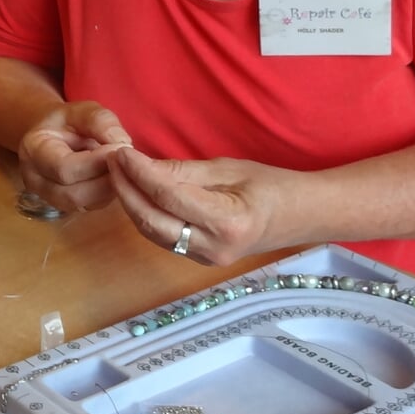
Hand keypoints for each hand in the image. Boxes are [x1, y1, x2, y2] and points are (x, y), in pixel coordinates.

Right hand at [15, 101, 131, 213]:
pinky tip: (116, 175)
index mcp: (34, 150)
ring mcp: (49, 197)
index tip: (120, 147)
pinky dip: (109, 193)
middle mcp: (35, 180)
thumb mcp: (81, 110)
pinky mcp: (67, 207)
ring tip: (122, 166)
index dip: (96, 161)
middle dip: (106, 178)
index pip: (63, 168)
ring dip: (110, 188)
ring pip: (85, 204)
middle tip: (126, 160)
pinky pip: (92, 207)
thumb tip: (122, 143)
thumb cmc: (67, 121)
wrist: (52, 134)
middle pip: (74, 194)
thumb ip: (100, 121)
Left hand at [105, 147, 293, 265]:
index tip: (121, 151)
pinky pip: (162, 238)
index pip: (168, 196)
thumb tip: (143, 165)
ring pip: (152, 233)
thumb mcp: (229, 169)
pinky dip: (145, 216)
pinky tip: (136, 194)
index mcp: (227, 222)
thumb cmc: (272, 186)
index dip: (139, 172)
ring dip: (130, 203)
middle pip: (152, 220)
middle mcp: (213, 247)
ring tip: (119, 174)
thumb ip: (184, 171)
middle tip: (112, 161)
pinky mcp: (200, 261)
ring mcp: (206, 259)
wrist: (302, 216)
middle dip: (126, 189)